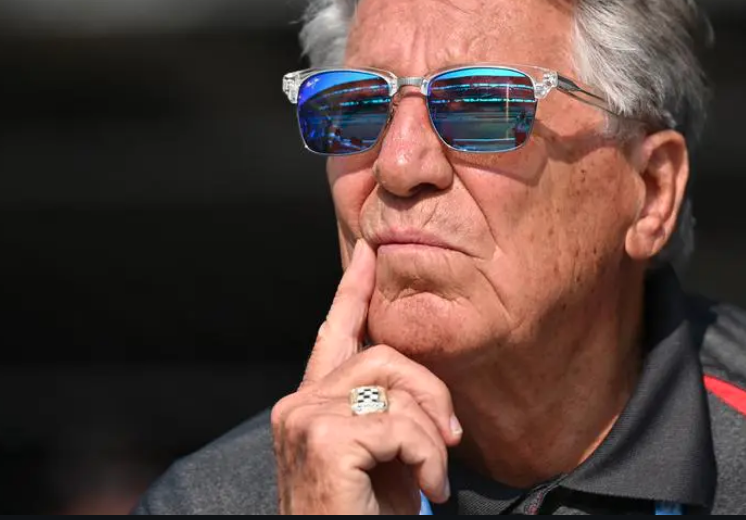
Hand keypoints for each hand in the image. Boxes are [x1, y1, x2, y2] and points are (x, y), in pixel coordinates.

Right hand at [271, 240, 462, 513]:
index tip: (370, 252)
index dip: (354, 290)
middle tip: (447, 443)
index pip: (335, 334)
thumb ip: (389, 416)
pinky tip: (423, 491)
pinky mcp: (323, 438)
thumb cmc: (362, 518)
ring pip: (398, 387)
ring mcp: (304, 418)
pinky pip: (404, 426)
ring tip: (430, 479)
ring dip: (431, 437)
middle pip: (386, 355)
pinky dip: (428, 460)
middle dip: (433, 395)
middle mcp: (298, 405)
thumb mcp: (382, 462)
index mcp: (311, 406)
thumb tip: (425, 389)